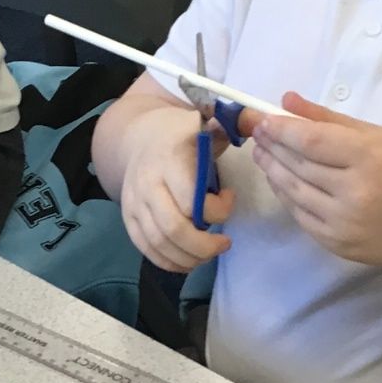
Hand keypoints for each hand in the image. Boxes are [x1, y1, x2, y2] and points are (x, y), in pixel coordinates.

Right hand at [120, 103, 234, 272]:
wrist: (141, 137)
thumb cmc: (183, 135)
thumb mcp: (206, 125)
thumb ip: (228, 127)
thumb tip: (253, 121)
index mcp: (169, 161)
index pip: (191, 201)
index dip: (217, 210)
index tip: (230, 198)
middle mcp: (147, 183)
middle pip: (173, 229)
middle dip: (204, 245)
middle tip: (224, 244)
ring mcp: (134, 203)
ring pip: (159, 244)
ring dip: (189, 257)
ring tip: (209, 253)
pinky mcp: (128, 218)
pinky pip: (146, 249)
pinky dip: (169, 261)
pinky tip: (188, 260)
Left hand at [243, 91, 381, 272]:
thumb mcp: (380, 137)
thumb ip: (330, 119)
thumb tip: (286, 101)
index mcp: (370, 158)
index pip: (311, 142)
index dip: (281, 130)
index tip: (262, 119)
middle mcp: (354, 193)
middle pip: (298, 165)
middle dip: (271, 146)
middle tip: (256, 132)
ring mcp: (343, 223)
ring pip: (293, 191)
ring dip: (272, 170)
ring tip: (261, 153)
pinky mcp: (336, 244)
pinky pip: (300, 215)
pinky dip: (286, 195)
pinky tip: (279, 179)